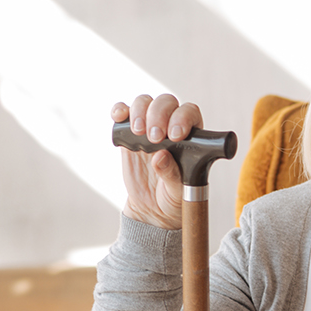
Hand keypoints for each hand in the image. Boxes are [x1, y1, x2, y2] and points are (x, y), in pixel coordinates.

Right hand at [112, 94, 202, 229]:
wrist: (153, 207)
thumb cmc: (173, 196)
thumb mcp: (177, 191)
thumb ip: (172, 175)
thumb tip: (160, 157)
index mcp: (191, 137)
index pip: (189, 114)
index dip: (182, 118)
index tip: (174, 136)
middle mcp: (171, 126)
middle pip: (166, 103)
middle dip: (159, 115)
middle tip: (154, 138)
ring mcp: (149, 127)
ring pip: (145, 102)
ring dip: (140, 112)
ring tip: (139, 133)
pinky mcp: (129, 133)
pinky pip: (123, 113)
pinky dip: (120, 110)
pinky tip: (119, 117)